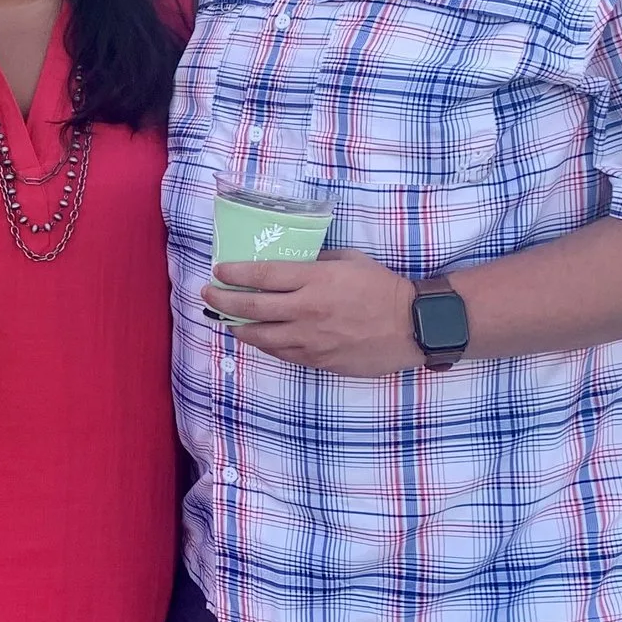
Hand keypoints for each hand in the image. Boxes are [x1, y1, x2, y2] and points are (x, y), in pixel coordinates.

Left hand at [204, 248, 422, 376]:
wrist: (413, 325)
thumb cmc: (383, 287)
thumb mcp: (349, 261)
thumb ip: (316, 263)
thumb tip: (291, 266)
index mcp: (314, 280)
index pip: (261, 275)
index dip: (234, 273)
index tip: (218, 271)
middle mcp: (306, 310)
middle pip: (251, 306)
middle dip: (223, 300)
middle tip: (209, 295)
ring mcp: (310, 339)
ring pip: (261, 336)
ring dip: (239, 327)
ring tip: (227, 320)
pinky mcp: (318, 361)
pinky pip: (282, 353)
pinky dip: (265, 344)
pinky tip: (258, 338)